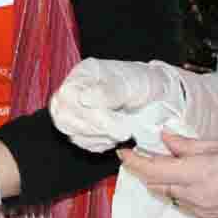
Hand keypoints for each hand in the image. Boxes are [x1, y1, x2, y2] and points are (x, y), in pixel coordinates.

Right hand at [50, 58, 177, 151]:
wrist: (152, 94)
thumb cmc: (140, 83)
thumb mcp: (130, 83)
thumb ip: (110, 91)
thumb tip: (84, 98)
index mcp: (82, 74)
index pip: (69, 96)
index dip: (91, 114)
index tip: (120, 123)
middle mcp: (73, 92)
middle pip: (64, 116)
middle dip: (97, 128)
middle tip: (124, 130)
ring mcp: (74, 111)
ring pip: (72, 132)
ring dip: (99, 137)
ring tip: (123, 131)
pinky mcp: (81, 128)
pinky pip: (82, 142)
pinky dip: (100, 143)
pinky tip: (115, 136)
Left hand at [118, 135, 217, 217]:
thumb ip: (189, 145)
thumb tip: (165, 139)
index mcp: (198, 172)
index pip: (154, 169)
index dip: (135, 161)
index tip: (123, 152)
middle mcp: (195, 195)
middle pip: (157, 184)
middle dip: (145, 171)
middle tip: (142, 155)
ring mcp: (202, 210)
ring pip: (169, 196)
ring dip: (161, 182)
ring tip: (164, 165)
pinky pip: (184, 205)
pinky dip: (178, 192)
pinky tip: (185, 181)